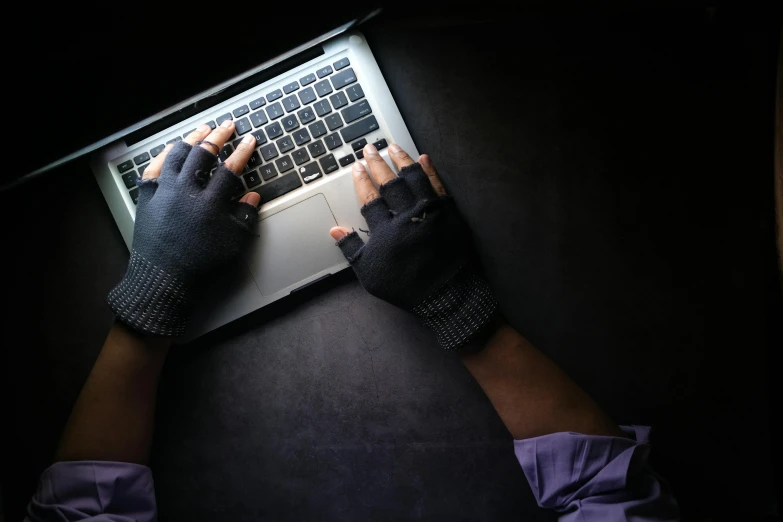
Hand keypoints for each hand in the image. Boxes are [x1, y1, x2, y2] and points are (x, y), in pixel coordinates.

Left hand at [108, 121, 259, 335]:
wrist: (163, 278)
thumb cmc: (201, 264)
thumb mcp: (233, 243)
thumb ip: (245, 217)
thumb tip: (253, 196)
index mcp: (209, 202)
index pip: (230, 169)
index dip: (242, 152)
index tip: (250, 140)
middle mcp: (186, 191)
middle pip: (203, 154)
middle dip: (218, 137)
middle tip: (227, 126)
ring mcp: (164, 191)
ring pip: (177, 154)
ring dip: (191, 139)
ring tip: (202, 131)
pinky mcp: (147, 197)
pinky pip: (155, 168)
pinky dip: (165, 155)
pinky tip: (172, 149)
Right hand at [329, 143, 497, 349]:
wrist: (446, 296)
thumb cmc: (405, 287)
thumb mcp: (370, 274)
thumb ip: (352, 249)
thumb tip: (334, 230)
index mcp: (385, 230)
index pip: (369, 198)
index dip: (361, 180)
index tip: (356, 166)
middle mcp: (407, 215)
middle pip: (389, 183)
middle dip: (377, 164)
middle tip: (369, 148)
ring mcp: (430, 212)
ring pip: (414, 178)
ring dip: (402, 160)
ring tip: (393, 147)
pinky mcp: (450, 213)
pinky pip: (439, 185)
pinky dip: (431, 170)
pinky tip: (424, 158)